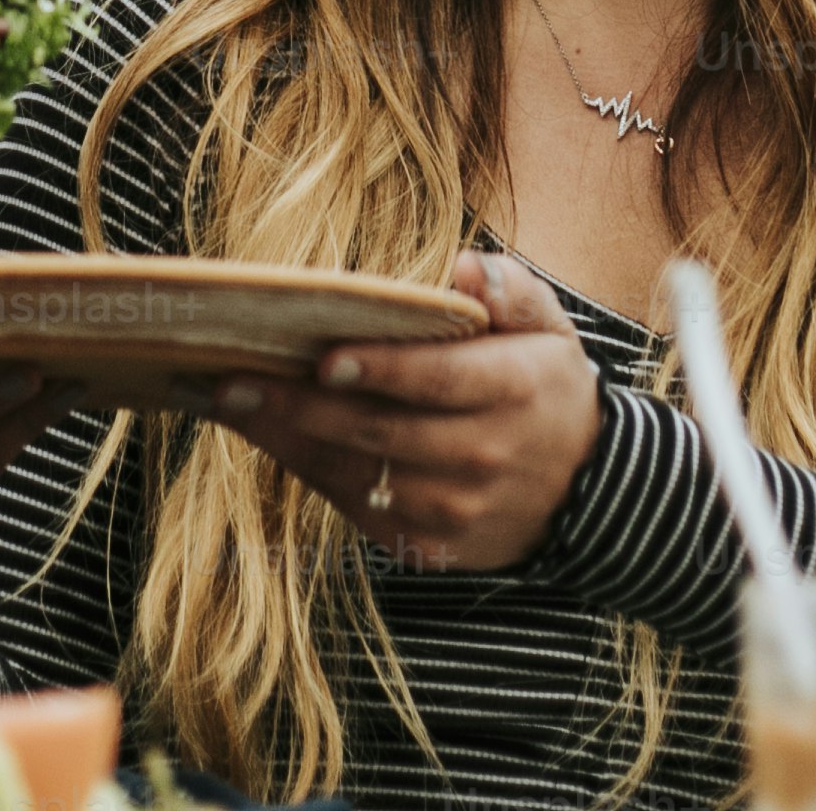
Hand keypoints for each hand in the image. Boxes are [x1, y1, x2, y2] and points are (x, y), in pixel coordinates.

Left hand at [170, 251, 599, 571]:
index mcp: (512, 391)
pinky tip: (269, 438)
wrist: (583, 490)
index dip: (381, 370)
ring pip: (358, 475)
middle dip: (300, 407)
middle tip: (232, 381)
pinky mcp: (430, 544)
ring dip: (288, 442)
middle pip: (380, 432)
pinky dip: (309, 473)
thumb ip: (512, 291)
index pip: (438, 380)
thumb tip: (466, 270)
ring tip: (232, 405)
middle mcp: (483, 456)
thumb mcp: (549, 328)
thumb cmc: (543, 386)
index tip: (322, 358)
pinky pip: (358, 508)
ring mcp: (455, 509)